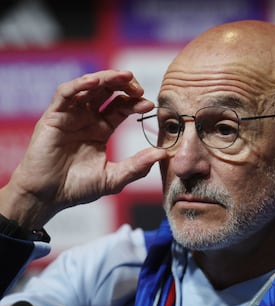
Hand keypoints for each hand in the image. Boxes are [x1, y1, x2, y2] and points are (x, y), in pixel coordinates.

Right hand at [0, 70, 166, 227]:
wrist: (47, 197)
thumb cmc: (78, 188)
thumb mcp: (113, 178)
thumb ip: (137, 166)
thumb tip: (163, 155)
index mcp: (101, 129)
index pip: (121, 107)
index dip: (135, 103)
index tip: (149, 105)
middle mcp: (87, 118)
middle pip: (107, 92)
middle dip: (124, 85)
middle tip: (139, 88)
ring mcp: (70, 115)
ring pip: (88, 87)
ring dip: (106, 78)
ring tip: (124, 76)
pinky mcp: (53, 116)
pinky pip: (65, 94)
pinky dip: (79, 85)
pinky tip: (95, 82)